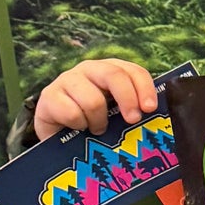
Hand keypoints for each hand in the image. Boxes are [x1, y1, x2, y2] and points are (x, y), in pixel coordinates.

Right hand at [33, 58, 158, 138]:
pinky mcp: (49, 96)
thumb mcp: (116, 113)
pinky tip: (78, 128)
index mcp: (110, 70)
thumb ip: (134, 108)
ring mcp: (67, 80)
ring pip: (93, 100)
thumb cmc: (94, 122)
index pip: (133, 70)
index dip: (144, 88)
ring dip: (98, 121)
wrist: (56, 135)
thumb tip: (155, 116)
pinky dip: (79, 125)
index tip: (150, 108)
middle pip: (114, 75)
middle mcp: (89, 69)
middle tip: (132, 120)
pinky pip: (71, 113)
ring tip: (97, 128)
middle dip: (128, 99)